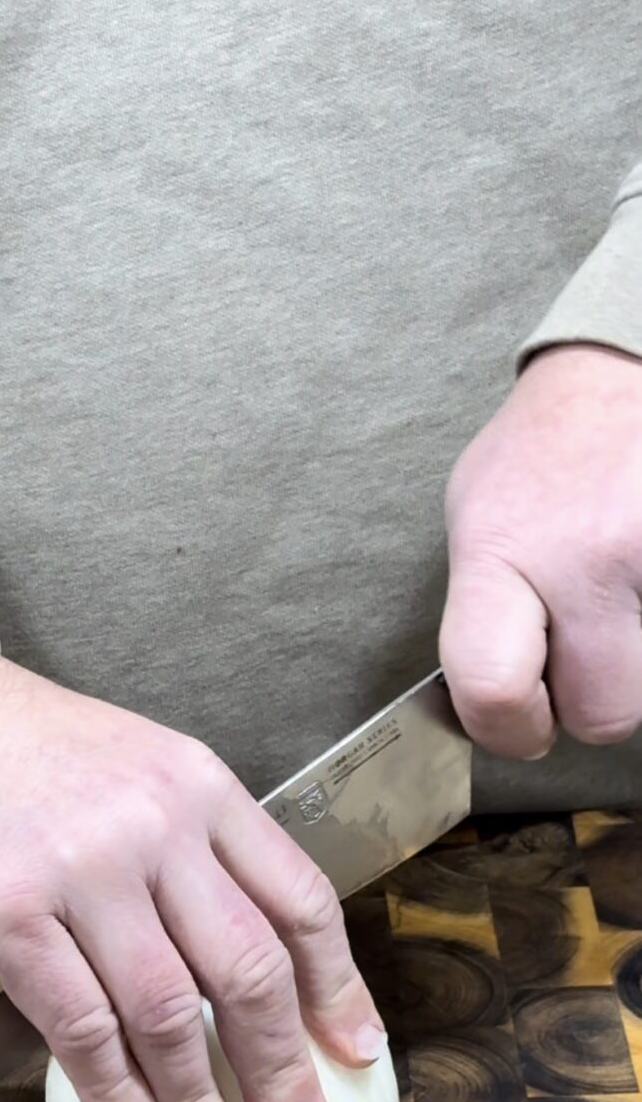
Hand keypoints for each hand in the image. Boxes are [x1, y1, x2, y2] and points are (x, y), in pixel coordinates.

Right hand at [0, 646, 384, 1101]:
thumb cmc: (21, 754)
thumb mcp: (136, 771)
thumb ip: (190, 855)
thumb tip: (237, 981)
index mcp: (201, 789)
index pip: (300, 900)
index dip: (338, 989)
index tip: (357, 1053)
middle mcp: (156, 825)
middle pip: (249, 968)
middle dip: (283, 1068)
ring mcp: (83, 870)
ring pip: (169, 1011)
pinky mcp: (9, 913)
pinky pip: (81, 1024)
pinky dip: (115, 1091)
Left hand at [441, 344, 641, 756]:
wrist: (621, 372)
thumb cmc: (541, 455)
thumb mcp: (475, 520)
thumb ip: (479, 614)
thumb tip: (485, 704)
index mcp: (505, 553)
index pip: (494, 689)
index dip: (509, 730)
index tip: (521, 722)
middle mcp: (590, 559)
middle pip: (604, 713)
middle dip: (592, 699)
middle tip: (584, 650)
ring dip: (634, 663)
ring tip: (617, 597)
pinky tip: (639, 582)